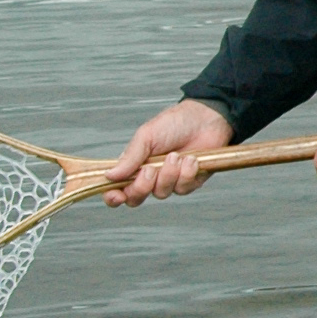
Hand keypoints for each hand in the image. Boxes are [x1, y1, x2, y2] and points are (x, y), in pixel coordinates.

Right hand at [105, 99, 233, 206]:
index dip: (113, 197)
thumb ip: (129, 157)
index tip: (116, 195)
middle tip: (150, 169)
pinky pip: (182, 189)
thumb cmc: (175, 123)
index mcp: (134, 165)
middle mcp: (150, 176)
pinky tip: (191, 159)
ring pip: (161, 193)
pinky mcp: (190, 182)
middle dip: (141, 187)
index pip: (117, 189)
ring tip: (176, 156)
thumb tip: (109, 176)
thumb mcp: (147, 136)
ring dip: (168, 175)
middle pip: (136, 198)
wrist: (207, 118)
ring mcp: (170, 180)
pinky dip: (186, 174)